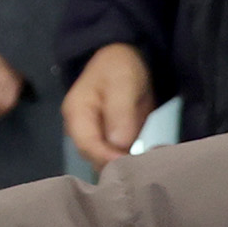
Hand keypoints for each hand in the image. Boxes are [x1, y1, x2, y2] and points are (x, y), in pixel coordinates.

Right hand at [62, 44, 153, 170]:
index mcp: (76, 114)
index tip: (131, 163)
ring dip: (127, 165)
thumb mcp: (122, 82)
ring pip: (106, 161)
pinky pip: (117, 157)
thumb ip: (120, 112)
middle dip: (119, 165)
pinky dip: (132, 160)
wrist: (124, 59)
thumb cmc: (119, 67)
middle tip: (146, 166)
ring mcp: (95, 137)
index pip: (87, 146)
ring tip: (150, 163)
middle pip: (95, 158)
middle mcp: (81, 130)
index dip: (108, 158)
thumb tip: (119, 143)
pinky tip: (149, 159)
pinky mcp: (109, 141)